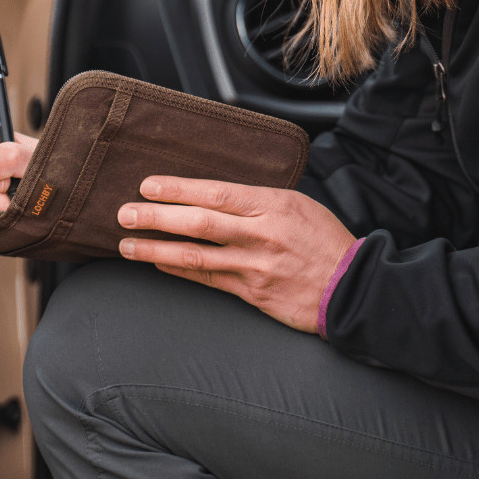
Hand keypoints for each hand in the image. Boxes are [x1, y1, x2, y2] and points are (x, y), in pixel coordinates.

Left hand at [117, 177, 355, 334]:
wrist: (353, 288)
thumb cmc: (326, 242)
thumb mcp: (298, 205)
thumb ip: (257, 202)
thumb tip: (214, 195)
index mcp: (272, 205)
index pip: (216, 192)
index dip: (178, 189)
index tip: (148, 185)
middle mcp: (261, 235)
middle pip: (198, 223)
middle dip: (156, 217)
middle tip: (124, 213)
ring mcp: (255, 267)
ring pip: (195, 256)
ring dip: (155, 249)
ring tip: (127, 244)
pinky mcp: (252, 293)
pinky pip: (207, 279)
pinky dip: (178, 270)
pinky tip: (157, 263)